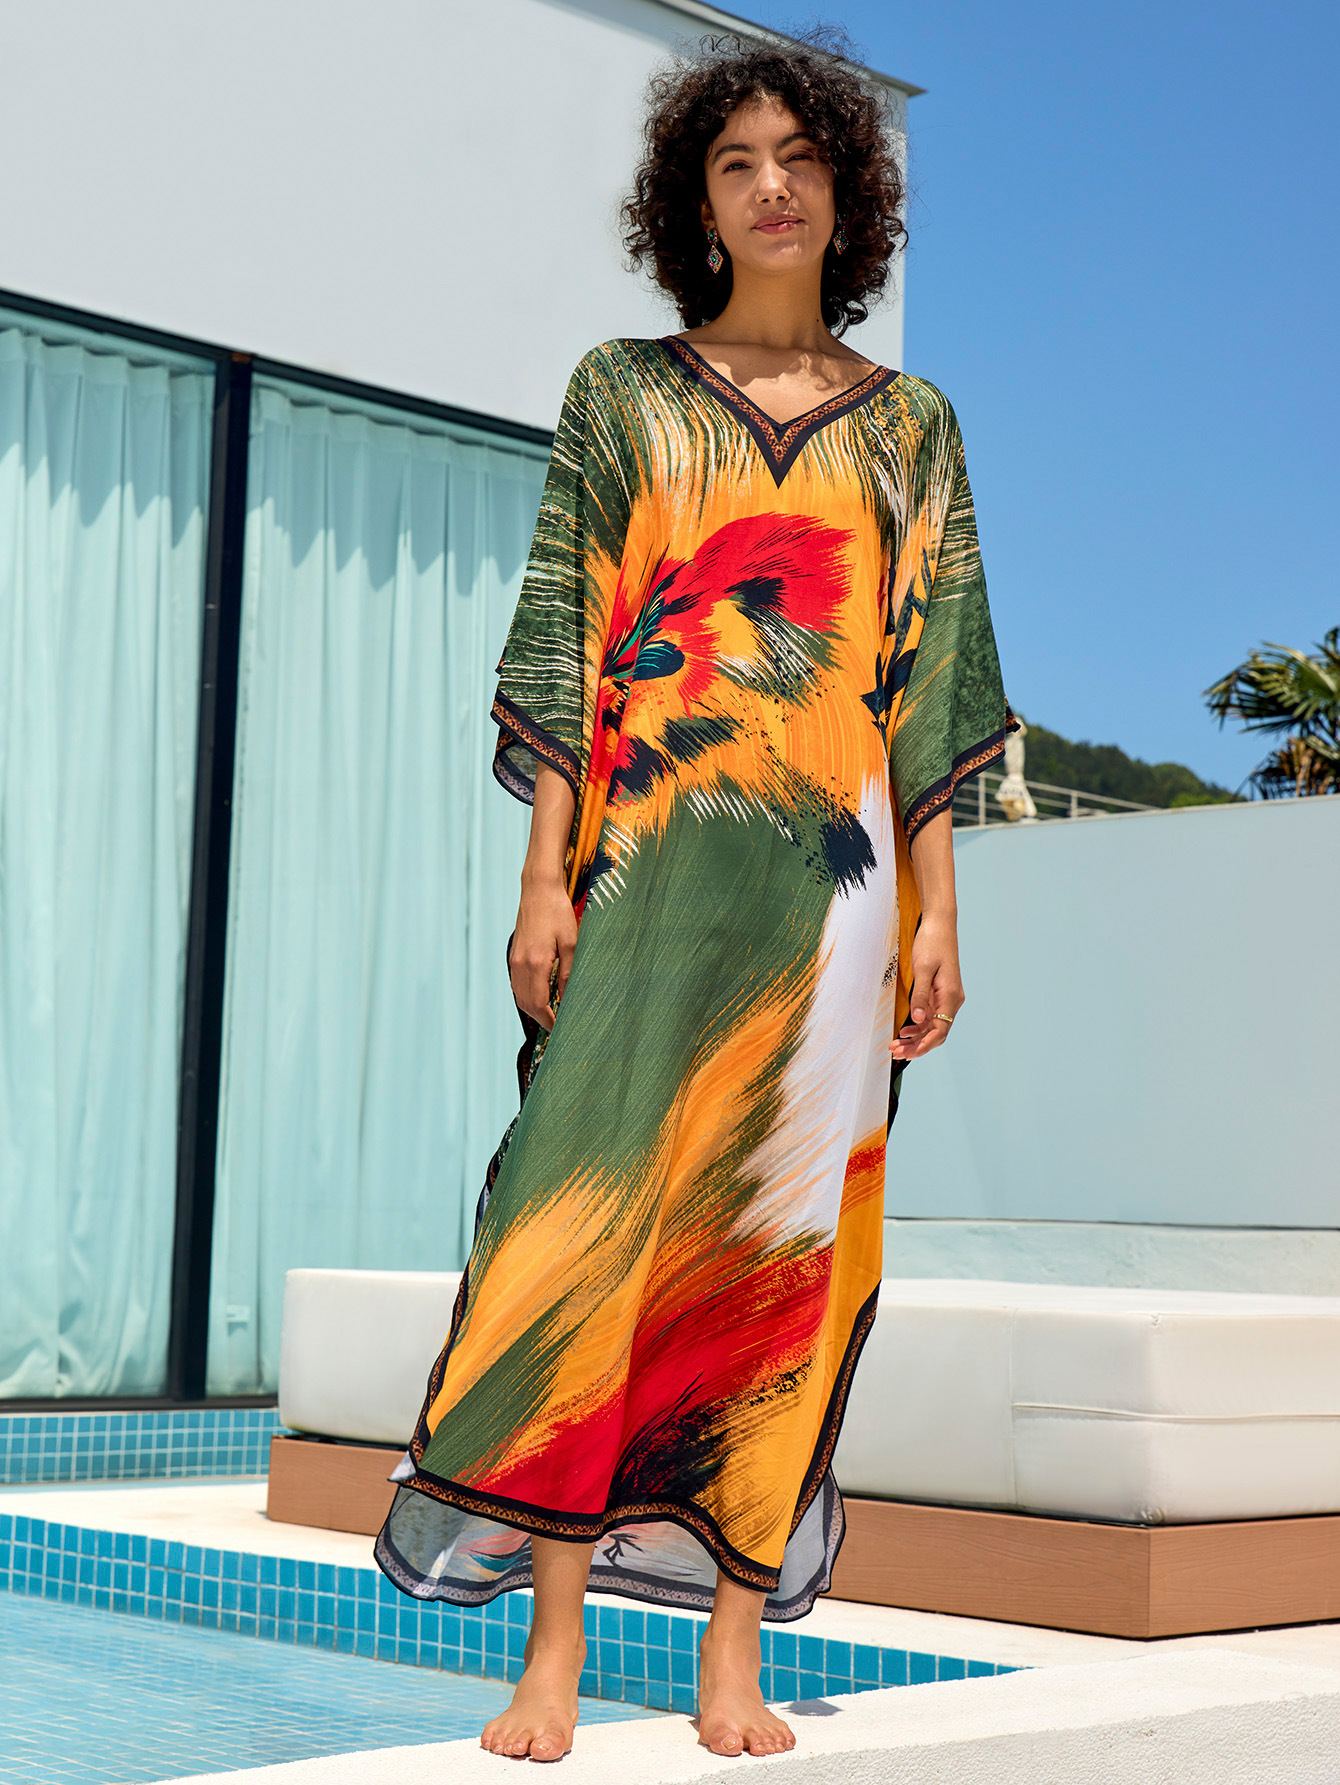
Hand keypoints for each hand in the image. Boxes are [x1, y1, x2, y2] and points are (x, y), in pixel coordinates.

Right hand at [509, 873, 577, 1030]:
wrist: (538, 889)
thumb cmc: (557, 912)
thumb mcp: (571, 943)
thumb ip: (569, 973)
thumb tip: (569, 999)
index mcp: (535, 963)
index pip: (538, 1004)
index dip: (549, 1021)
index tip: (562, 1029)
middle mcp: (520, 964)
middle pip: (526, 1004)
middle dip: (542, 1019)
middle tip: (559, 1027)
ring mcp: (514, 960)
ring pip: (519, 996)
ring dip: (534, 1009)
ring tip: (552, 1015)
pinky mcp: (514, 955)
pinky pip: (517, 984)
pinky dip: (528, 996)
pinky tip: (542, 996)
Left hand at [890, 912, 963, 1060]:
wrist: (939, 924)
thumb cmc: (932, 943)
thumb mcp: (923, 969)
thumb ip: (920, 995)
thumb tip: (917, 1020)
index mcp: (951, 997)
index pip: (940, 1031)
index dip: (923, 1045)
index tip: (906, 1053)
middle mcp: (952, 1000)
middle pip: (937, 1032)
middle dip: (917, 1045)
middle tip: (895, 1051)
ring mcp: (946, 997)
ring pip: (933, 1026)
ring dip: (916, 1038)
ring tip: (896, 1044)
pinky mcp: (939, 992)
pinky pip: (930, 1016)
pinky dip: (918, 1026)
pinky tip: (904, 1030)